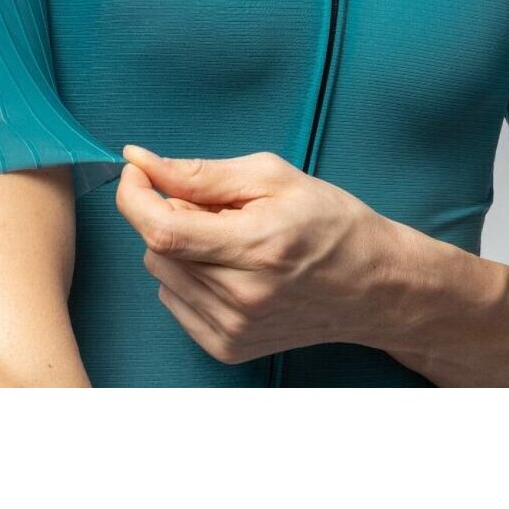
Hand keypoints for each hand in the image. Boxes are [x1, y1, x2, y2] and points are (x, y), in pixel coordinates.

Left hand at [115, 144, 400, 363]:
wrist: (373, 286)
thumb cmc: (329, 221)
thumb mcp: (270, 177)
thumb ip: (199, 173)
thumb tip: (140, 160)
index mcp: (256, 248)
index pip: (162, 229)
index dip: (135, 194)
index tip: (138, 170)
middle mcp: (242, 298)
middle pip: (157, 247)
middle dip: (170, 213)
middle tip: (215, 207)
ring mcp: (234, 330)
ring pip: (160, 273)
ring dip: (180, 246)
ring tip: (229, 239)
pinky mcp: (228, 348)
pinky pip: (173, 300)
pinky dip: (187, 276)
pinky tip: (228, 267)